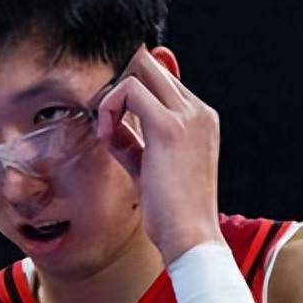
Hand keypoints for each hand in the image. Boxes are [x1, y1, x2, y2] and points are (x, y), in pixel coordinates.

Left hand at [94, 45, 224, 262]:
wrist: (190, 237)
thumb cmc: (170, 211)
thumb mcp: (150, 165)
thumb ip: (134, 138)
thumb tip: (110, 121)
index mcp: (200, 118)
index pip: (160, 80)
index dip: (128, 93)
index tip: (111, 120)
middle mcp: (198, 111)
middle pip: (149, 64)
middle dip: (117, 85)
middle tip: (102, 116)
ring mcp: (188, 116)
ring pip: (139, 69)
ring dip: (111, 96)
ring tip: (106, 132)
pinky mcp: (169, 127)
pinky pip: (129, 90)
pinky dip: (109, 108)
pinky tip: (106, 134)